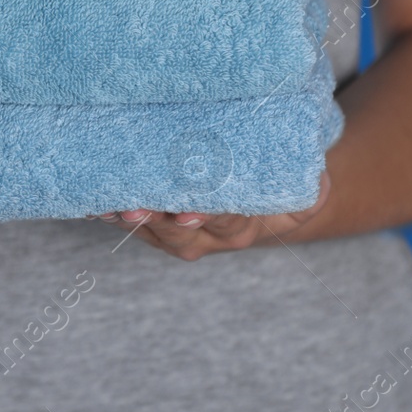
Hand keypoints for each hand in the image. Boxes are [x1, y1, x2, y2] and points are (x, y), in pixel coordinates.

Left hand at [92, 172, 330, 260]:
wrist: (267, 202)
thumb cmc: (284, 187)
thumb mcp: (308, 188)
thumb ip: (312, 186)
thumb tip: (318, 176)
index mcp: (242, 225)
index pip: (226, 220)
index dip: (208, 214)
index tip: (190, 210)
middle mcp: (206, 235)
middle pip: (179, 230)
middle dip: (157, 218)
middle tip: (136, 207)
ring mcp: (177, 232)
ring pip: (151, 229)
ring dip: (128, 216)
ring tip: (108, 202)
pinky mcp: (154, 223)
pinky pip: (131, 220)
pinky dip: (112, 209)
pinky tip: (93, 197)